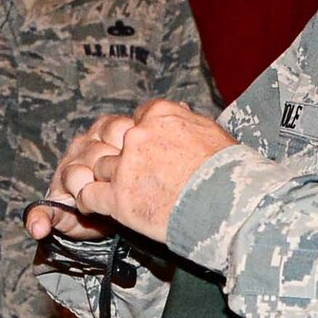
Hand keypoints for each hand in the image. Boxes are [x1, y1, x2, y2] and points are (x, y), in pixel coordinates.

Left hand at [38, 99, 235, 244]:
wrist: (229, 206)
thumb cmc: (228, 171)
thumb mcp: (211, 132)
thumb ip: (187, 120)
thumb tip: (181, 109)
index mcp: (160, 115)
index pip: (137, 120)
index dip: (141, 139)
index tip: (148, 154)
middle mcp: (138, 136)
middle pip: (115, 144)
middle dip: (123, 159)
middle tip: (134, 177)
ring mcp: (125, 167)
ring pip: (100, 168)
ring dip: (107, 181)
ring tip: (118, 195)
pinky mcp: (118, 199)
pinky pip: (88, 195)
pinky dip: (88, 202)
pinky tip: (93, 208)